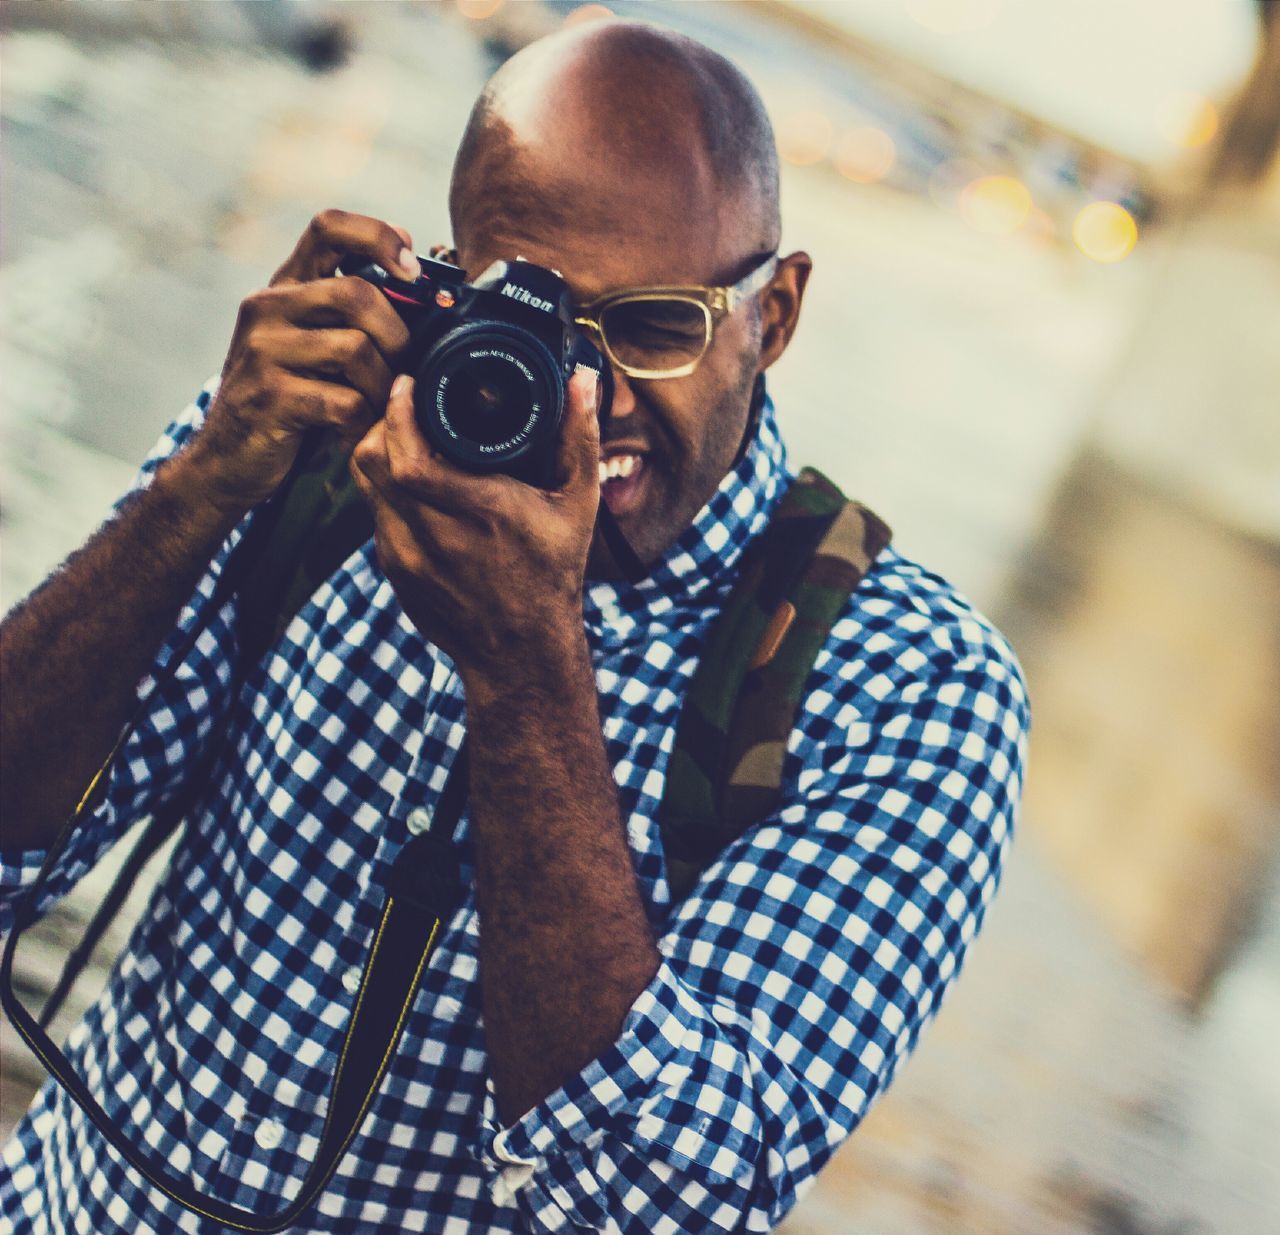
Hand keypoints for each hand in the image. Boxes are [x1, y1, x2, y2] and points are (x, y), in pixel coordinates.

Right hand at [187, 209, 418, 513]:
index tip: (412, 270)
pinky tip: (353, 433)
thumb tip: (419, 284)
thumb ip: (352, 316)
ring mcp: (263, 349)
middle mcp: (268, 306)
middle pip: (357, 294)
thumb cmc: (288, 401)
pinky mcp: (268, 396)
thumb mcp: (315, 347)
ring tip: (377, 409)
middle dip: (398, 336)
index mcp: (285, 286)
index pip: (330, 226)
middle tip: (404, 370)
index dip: (379, 235)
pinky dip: (362, 423)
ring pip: (356, 349)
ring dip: (383, 386)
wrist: (227, 460)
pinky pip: (344, 401)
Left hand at [349, 369, 601, 682]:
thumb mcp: (578, 506)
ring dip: (376, 452)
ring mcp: (407, 557)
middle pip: (372, 462)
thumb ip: (580, 439)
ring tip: (400, 433)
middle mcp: (436, 536)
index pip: (409, 458)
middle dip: (380, 422)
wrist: (521, 652)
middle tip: (401, 401)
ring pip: (365, 485)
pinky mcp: (394, 571)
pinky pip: (374, 514)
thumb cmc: (553, 573)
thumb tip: (583, 380)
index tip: (408, 383)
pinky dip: (384, 489)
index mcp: (481, 512)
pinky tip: (407, 479)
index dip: (398, 413)